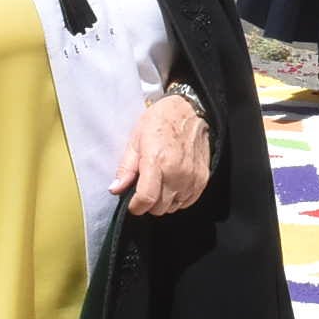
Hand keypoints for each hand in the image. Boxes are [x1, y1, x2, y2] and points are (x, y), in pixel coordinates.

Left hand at [114, 92, 212, 216]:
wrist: (189, 109)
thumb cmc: (160, 121)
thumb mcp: (135, 140)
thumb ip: (126, 168)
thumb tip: (115, 189)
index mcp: (157, 161)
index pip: (146, 199)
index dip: (135, 207)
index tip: (132, 203)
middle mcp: (177, 173)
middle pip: (159, 208)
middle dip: (148, 204)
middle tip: (145, 189)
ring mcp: (192, 178)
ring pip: (173, 207)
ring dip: (164, 202)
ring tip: (160, 184)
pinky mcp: (203, 179)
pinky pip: (187, 202)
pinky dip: (178, 199)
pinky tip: (173, 185)